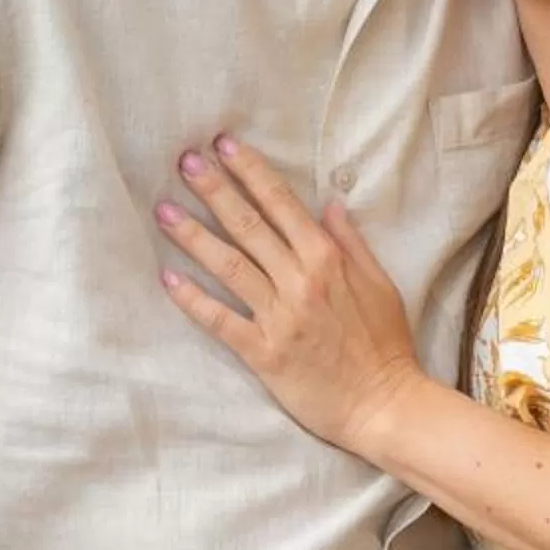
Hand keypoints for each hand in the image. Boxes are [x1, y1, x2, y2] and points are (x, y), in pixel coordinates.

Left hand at [155, 137, 425, 454]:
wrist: (384, 405)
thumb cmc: (387, 346)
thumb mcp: (381, 284)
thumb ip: (352, 243)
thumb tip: (329, 204)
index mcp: (328, 259)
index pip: (281, 203)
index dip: (250, 171)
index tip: (223, 145)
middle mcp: (300, 280)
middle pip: (247, 225)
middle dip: (214, 189)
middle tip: (183, 162)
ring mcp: (279, 316)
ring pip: (228, 265)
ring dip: (194, 235)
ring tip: (163, 211)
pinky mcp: (263, 353)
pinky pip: (220, 320)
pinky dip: (192, 300)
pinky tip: (168, 279)